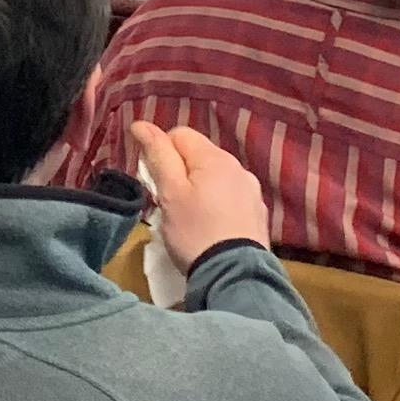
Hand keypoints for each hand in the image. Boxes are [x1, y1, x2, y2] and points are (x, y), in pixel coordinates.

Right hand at [132, 117, 271, 280]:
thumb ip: (158, 155)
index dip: (161, 152)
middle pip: (199, 155)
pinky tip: (212, 227)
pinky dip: (217, 204)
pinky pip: (230, 197)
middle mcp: (238, 168)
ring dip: (200, 188)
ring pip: (215, 177)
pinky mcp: (258, 214)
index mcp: (215, 158)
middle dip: (181, 171)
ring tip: (190, 218)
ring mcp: (251, 191)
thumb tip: (141, 124)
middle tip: (169, 202)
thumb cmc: (195, 232)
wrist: (234, 276)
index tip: (155, 181)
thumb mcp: (170, 193)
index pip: (180, 134)